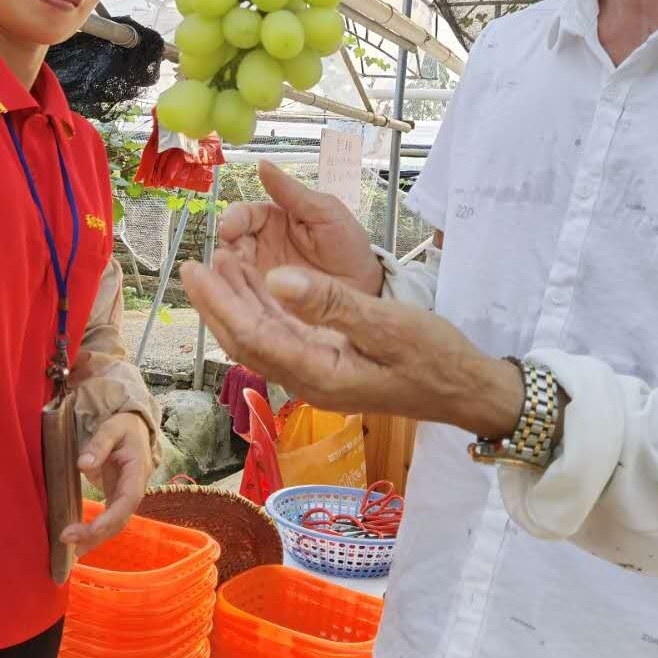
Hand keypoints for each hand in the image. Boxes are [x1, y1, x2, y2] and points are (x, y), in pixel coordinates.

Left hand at [61, 412, 151, 555]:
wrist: (136, 428)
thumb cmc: (124, 427)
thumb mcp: (112, 428)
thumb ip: (100, 444)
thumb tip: (83, 465)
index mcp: (137, 472)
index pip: (128, 500)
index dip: (112, 517)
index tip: (93, 529)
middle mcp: (134, 489)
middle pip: (119, 519)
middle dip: (96, 534)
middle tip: (67, 539)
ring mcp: (126, 496)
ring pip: (114, 524)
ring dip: (94, 539)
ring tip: (70, 552)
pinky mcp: (116, 498)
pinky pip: (108, 520)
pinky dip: (94, 533)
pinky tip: (78, 544)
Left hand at [181, 252, 527, 437]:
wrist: (466, 390)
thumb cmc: (435, 358)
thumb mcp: (388, 324)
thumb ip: (332, 303)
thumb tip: (277, 278)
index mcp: (319, 373)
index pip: (253, 336)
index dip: (220, 303)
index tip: (196, 270)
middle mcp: (310, 380)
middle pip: (247, 341)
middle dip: (216, 304)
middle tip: (192, 266)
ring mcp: (317, 376)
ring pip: (261, 340)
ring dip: (235, 306)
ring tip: (216, 269)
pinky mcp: (327, 367)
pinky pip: (280, 338)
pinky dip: (261, 312)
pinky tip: (256, 288)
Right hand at [218, 160, 384, 296]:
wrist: (367, 290)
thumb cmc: (348, 246)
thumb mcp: (325, 213)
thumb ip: (292, 192)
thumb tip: (262, 164)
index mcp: (274, 219)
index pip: (245, 215)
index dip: (234, 219)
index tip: (228, 229)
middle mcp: (261, 245)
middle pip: (232, 244)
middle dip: (226, 249)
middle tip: (225, 259)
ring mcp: (261, 274)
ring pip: (233, 271)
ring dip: (227, 273)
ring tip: (229, 280)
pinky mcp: (264, 300)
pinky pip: (244, 295)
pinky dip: (237, 295)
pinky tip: (238, 298)